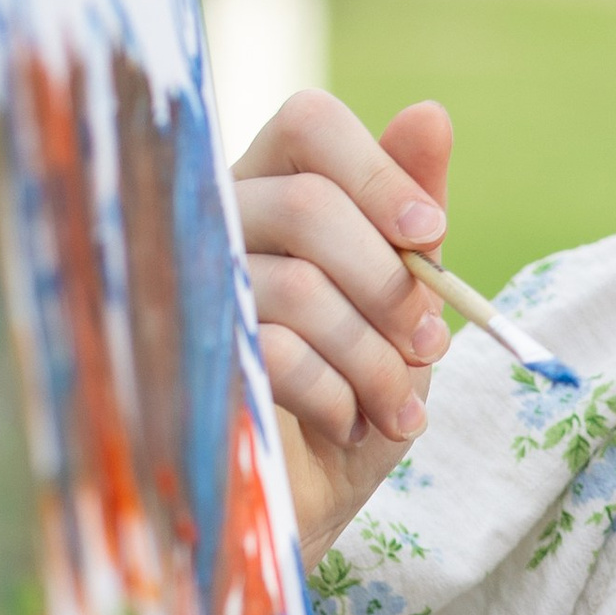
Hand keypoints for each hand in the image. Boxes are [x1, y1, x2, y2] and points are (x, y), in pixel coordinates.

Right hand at [232, 91, 455, 554]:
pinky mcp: (185, 364)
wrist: (305, 501)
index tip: (430, 232)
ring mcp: (189, 293)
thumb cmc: (353, 392)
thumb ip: (411, 215)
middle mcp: (214, 225)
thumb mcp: (400, 303)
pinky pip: (276, 353)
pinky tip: (349, 423)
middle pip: (306, 204)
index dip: (378, 170)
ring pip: (299, 286)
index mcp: (268, 191)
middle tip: (429, 341)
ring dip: (375, 356)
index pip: (308, 122)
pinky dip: (339, 395)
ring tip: (399, 405)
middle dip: (389, 282)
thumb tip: (430, 112)